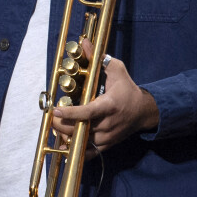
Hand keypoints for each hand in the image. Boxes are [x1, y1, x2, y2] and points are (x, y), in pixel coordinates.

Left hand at [52, 40, 158, 157]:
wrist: (144, 112)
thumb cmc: (128, 89)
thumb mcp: (117, 69)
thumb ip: (98, 59)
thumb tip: (84, 43)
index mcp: (109, 105)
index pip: (88, 112)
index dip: (71, 114)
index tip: (56, 111)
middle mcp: (108, 123)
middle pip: (81, 129)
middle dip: (63, 126)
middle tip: (52, 118)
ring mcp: (107, 137)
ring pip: (82, 143)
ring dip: (67, 137)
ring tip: (56, 128)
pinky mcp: (106, 145)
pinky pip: (88, 153)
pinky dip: (75, 151)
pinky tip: (65, 143)